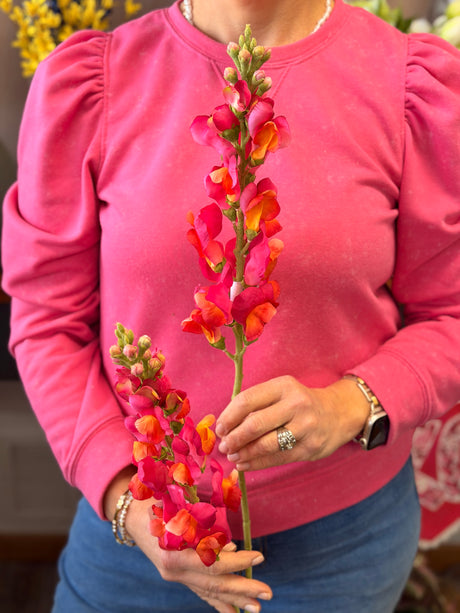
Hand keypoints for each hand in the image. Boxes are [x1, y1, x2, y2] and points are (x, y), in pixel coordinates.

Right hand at [127, 497, 271, 612]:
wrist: (132, 516)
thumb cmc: (157, 502)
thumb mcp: (178, 504)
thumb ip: (203, 515)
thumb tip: (231, 517)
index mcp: (174, 552)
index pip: (212, 563)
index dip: (237, 561)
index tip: (258, 556)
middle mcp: (174, 570)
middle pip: (213, 583)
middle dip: (242, 589)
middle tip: (267, 593)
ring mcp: (175, 577)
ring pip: (208, 592)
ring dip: (234, 600)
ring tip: (256, 608)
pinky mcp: (177, 577)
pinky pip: (200, 592)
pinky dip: (217, 601)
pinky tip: (233, 610)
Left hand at [216, 376, 369, 470]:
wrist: (338, 414)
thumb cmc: (299, 403)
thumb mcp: (281, 392)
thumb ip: (256, 404)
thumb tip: (224, 425)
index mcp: (284, 386)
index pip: (247, 400)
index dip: (228, 416)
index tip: (219, 428)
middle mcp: (296, 404)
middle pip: (255, 424)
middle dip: (234, 438)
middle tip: (223, 446)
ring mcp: (305, 427)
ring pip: (265, 445)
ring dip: (243, 453)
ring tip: (233, 456)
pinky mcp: (310, 448)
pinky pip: (277, 459)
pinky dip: (256, 464)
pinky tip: (244, 464)